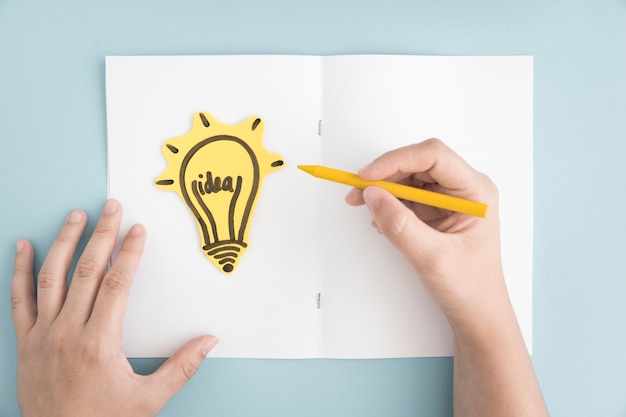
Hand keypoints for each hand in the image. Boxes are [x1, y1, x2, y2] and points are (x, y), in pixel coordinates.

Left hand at [11, 200, 217, 416]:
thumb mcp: (148, 400)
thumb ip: (181, 367)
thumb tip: (209, 341)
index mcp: (99, 343)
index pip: (117, 284)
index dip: (130, 253)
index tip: (138, 230)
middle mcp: (67, 333)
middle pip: (86, 271)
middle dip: (102, 235)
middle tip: (111, 208)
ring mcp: (42, 336)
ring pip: (51, 277)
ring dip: (63, 242)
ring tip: (75, 216)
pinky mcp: (26, 343)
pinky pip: (19, 299)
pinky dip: (19, 271)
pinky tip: (22, 247)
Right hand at [345, 139, 505, 332]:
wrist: (476, 313)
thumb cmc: (469, 287)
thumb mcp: (432, 257)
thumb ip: (400, 225)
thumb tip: (372, 195)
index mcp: (475, 192)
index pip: (433, 157)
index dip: (397, 160)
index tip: (368, 176)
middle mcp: (465, 189)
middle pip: (418, 164)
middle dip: (385, 175)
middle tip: (358, 191)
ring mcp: (451, 199)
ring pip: (410, 178)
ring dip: (384, 189)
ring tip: (364, 205)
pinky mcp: (437, 211)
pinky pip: (408, 196)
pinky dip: (390, 203)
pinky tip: (380, 220)